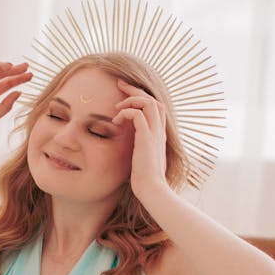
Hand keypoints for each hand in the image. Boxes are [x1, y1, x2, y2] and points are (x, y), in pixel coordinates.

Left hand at [112, 79, 168, 200]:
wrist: (152, 190)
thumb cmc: (144, 179)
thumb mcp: (141, 159)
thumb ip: (138, 148)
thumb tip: (128, 147)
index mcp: (158, 135)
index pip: (155, 108)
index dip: (141, 97)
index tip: (125, 95)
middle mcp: (159, 132)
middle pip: (153, 100)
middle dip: (136, 90)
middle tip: (120, 84)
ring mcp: (155, 134)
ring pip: (149, 103)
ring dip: (131, 99)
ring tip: (117, 106)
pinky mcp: (147, 139)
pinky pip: (138, 115)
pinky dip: (126, 113)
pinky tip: (115, 122)